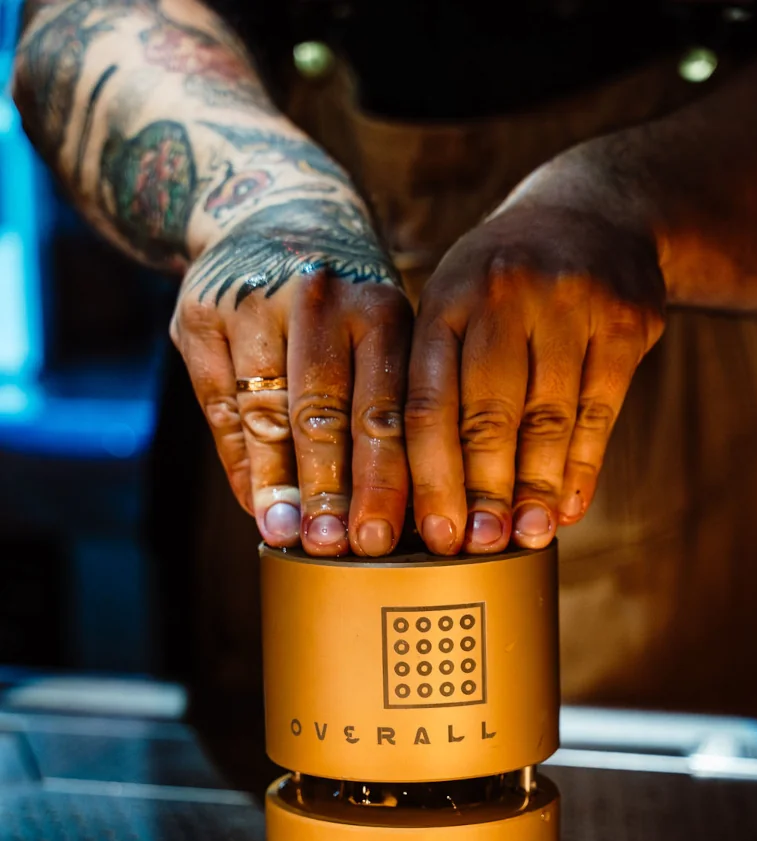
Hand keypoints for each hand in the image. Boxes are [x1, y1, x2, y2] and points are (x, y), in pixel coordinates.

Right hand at [171, 195, 411, 555]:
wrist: (272, 211)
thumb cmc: (345, 304)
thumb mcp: (382, 332)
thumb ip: (385, 406)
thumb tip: (390, 513)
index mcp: (381, 309)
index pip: (386, 410)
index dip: (383, 482)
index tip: (380, 540)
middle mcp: (319, 299)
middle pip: (324, 415)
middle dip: (330, 491)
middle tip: (333, 548)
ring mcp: (253, 302)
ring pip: (266, 412)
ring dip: (278, 483)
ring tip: (287, 536)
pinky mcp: (200, 312)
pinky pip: (220, 406)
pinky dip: (240, 461)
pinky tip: (256, 502)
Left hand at [406, 189, 665, 554]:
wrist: (594, 212)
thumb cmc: (504, 289)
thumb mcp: (456, 309)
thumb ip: (438, 387)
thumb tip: (427, 501)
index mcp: (445, 299)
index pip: (427, 402)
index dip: (430, 477)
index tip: (436, 533)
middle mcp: (502, 293)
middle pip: (486, 415)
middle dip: (482, 492)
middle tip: (479, 548)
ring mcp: (569, 302)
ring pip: (547, 418)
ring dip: (535, 489)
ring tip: (525, 538)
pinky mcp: (625, 319)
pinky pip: (601, 410)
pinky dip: (582, 467)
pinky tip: (567, 507)